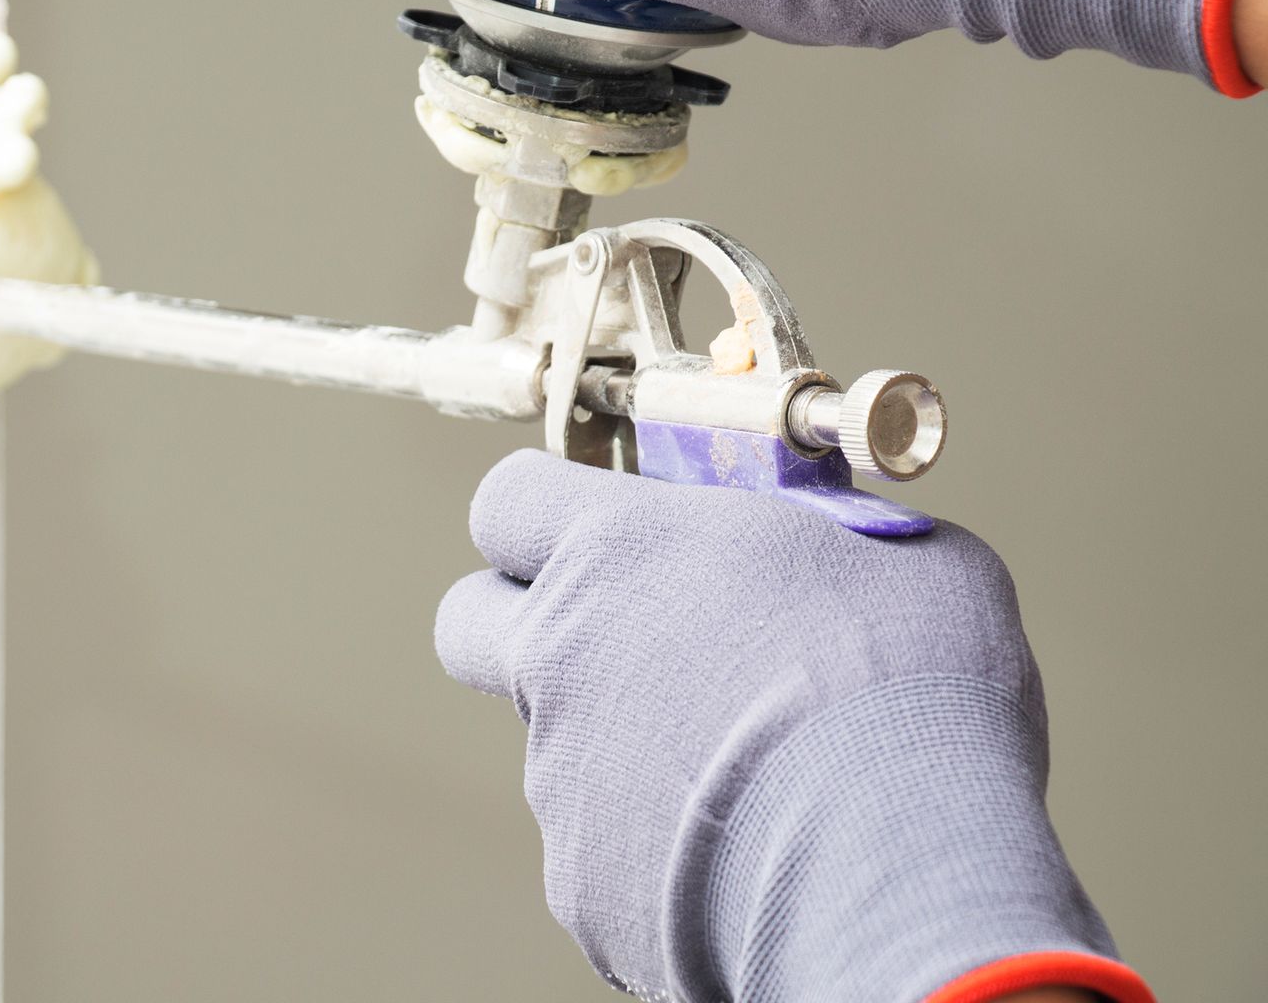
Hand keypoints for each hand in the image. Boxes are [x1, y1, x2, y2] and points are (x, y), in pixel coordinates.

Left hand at [438, 451, 1149, 1002]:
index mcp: (621, 551)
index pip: (508, 498)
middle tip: (620, 642)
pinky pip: (602, 850)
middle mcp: (560, 655)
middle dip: (523, 624)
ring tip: (746, 774)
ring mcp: (560, 776)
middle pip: (470, 620)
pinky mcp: (582, 885)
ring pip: (557, 746)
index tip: (596, 527)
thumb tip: (826, 544)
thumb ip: (818, 538)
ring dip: (623, 747)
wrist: (901, 870)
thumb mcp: (895, 557)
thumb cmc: (913, 694)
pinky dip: (655, 849)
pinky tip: (748, 852)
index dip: (546, 511)